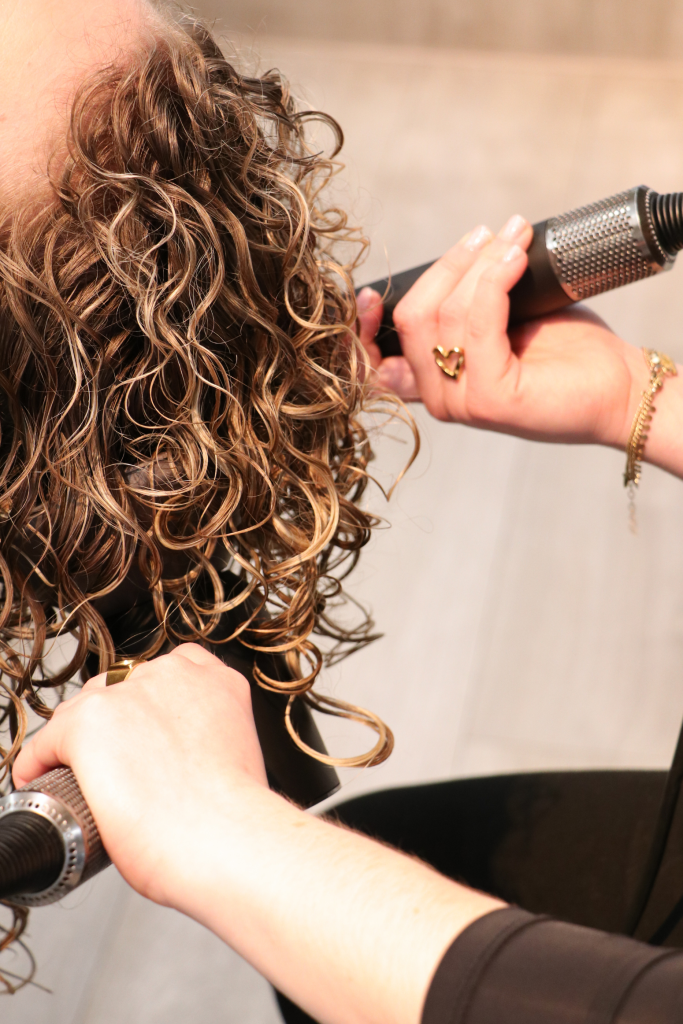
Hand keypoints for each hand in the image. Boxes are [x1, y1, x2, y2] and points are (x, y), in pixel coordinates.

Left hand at [11, 644, 501, 1023]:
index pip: (164, 674)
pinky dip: (40, 764)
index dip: (147, 710)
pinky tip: (44, 781)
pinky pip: (45, 743)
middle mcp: (170, 673)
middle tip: (121, 770)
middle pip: (120, 689)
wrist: (228, 839)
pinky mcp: (91, 722)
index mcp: (215, 676)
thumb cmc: (240, 818)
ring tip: (86, 782)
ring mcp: (128, 693)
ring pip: (82, 713)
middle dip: (115, 727)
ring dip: (80, 746)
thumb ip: (214, 738)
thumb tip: (189, 766)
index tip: (144, 738)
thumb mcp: (239, 755)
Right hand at [357, 216, 651, 448]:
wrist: (619, 388)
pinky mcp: (490, 400)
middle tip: (490, 235)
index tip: (371, 290)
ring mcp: (462, 404)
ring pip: (444, 315)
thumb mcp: (502, 323)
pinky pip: (477, 322)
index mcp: (435, 385)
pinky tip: (515, 257)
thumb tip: (450, 260)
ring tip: (514, 237)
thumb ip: (464, 309)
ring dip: (479, 263)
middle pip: (411, 319)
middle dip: (449, 266)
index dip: (363, 322)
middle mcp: (441, 400)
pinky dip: (494, 279)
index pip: (374, 359)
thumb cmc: (566, 353)